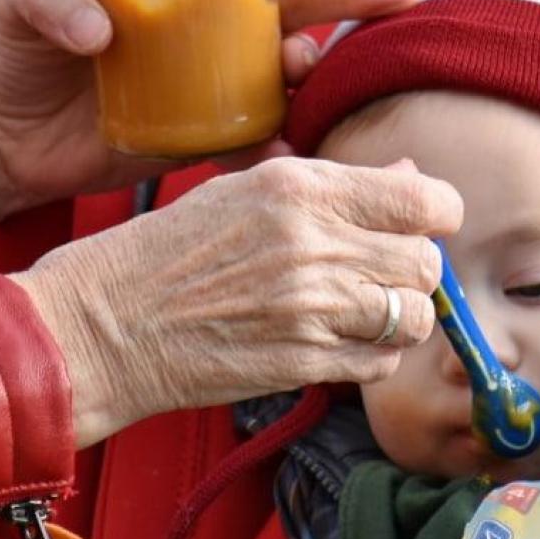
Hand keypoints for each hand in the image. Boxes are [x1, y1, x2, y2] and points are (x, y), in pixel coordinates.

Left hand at [0, 0, 417, 237]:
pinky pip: (259, 138)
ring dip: (314, 67)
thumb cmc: (7, 52)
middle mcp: (208, 21)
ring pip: (290, 67)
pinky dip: (283, 146)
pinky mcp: (204, 135)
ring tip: (306, 73)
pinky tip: (299, 153)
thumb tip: (97, 29)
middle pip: (296, 0)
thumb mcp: (17, 1)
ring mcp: (213, 79)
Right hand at [10, 157, 462, 447]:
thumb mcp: (245, 189)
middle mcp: (314, 246)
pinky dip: (372, 357)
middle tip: (383, 270)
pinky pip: (378, 364)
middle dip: (415, 268)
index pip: (424, 199)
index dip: (436, 212)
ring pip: (412, 317)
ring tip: (364, 309)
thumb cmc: (169, 250)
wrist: (103, 324)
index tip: (423, 222)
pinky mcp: (300, 364)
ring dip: (399, 316)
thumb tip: (410, 174)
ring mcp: (309, 310)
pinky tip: (339, 341)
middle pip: (426, 263)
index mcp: (302, 188)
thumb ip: (334, 182)